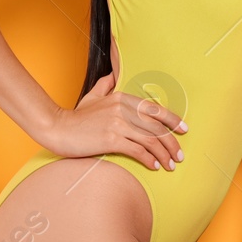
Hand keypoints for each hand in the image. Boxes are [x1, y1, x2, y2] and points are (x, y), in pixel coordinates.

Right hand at [40, 71, 187, 170]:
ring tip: (171, 165)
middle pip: (156, 127)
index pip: (154, 109)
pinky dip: (149, 159)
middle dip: (172, 143)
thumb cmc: (76, 116)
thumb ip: (106, 85)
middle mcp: (122, 109)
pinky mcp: (110, 139)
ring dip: (164, 154)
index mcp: (122, 97)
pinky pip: (137, 150)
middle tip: (180, 155)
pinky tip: (154, 166)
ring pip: (150, 140)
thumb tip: (113, 74)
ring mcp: (117, 124)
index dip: (173, 120)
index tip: (184, 130)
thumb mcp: (93, 96)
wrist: (56, 128)